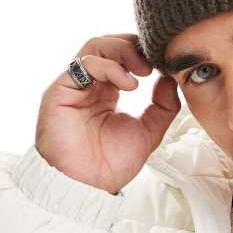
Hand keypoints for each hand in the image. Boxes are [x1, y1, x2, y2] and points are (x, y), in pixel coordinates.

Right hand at [35, 33, 180, 193]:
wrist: (87, 186)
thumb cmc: (110, 165)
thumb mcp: (149, 132)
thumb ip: (163, 107)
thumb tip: (171, 79)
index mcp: (107, 92)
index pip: (123, 58)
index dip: (144, 54)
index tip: (165, 62)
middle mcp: (90, 85)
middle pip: (109, 45)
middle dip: (134, 47)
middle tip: (155, 62)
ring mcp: (75, 86)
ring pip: (95, 47)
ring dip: (123, 51)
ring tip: (144, 70)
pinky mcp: (61, 91)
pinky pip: (84, 65)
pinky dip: (109, 67)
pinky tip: (129, 85)